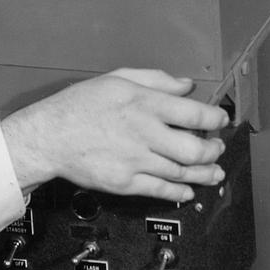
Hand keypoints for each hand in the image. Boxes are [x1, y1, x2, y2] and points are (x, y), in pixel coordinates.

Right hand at [0, 68, 229, 201]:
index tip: (220, 120)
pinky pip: (160, 190)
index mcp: (144, 103)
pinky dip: (179, 191)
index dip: (214, 119)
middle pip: (194, 148)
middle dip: (214, 149)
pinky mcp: (125, 183)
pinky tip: (188, 188)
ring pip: (181, 171)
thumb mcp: (119, 78)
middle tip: (218, 147)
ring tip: (214, 171)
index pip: (193, 113)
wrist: (49, 136)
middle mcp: (144, 133)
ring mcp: (135, 160)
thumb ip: (157, 79)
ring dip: (204, 173)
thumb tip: (186, 85)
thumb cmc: (81, 105)